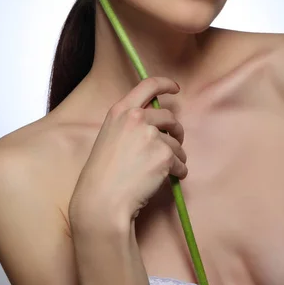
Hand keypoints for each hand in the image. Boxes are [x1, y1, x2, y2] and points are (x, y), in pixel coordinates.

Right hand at [69, 77, 187, 229]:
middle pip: (169, 117)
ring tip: (162, 170)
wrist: (102, 201)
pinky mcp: (164, 156)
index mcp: (121, 110)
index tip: (175, 88)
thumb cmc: (103, 174)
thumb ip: (130, 124)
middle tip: (173, 144)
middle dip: (175, 131)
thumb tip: (156, 124)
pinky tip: (167, 179)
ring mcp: (152, 136)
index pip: (148, 85)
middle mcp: (137, 118)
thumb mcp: (110, 136)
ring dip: (175, 156)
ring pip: (176, 143)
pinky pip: (180, 163)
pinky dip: (178, 172)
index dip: (165, 84)